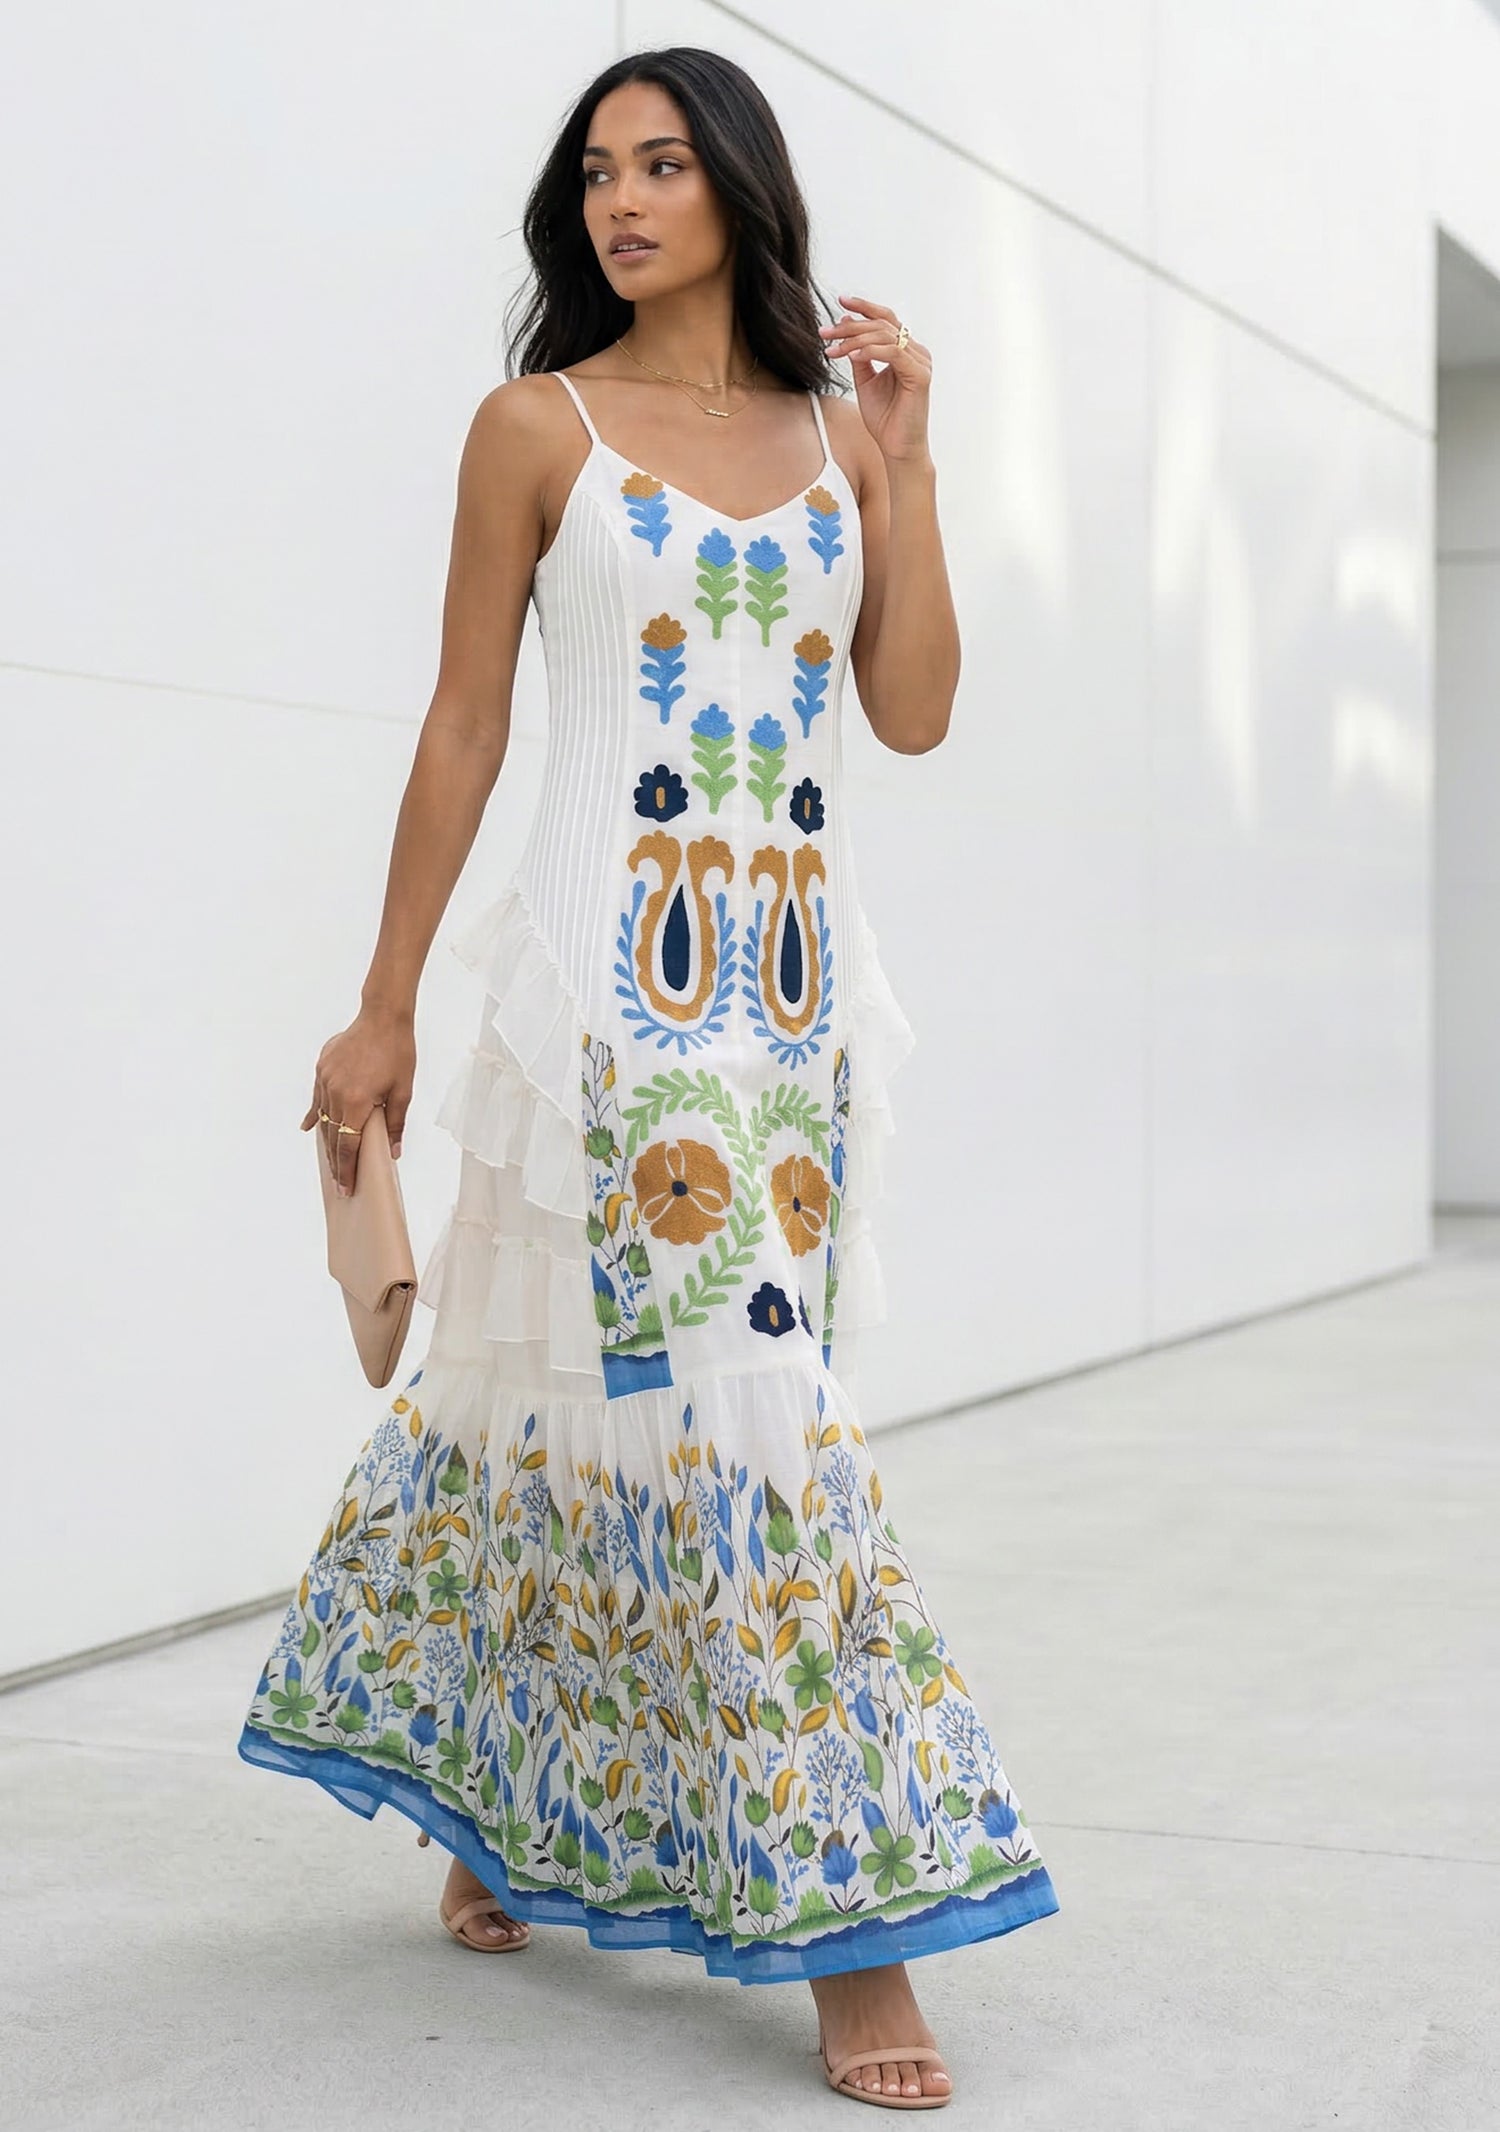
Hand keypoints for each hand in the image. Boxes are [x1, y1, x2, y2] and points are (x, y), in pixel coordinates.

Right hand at [299, 1004, 415, 1195]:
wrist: (382, 1017)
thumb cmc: (397, 1052)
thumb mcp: (402, 1091)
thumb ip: (395, 1123)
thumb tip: (393, 1152)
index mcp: (357, 1101)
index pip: (348, 1145)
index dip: (346, 1170)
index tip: (345, 1188)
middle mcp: (336, 1092)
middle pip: (333, 1137)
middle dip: (336, 1163)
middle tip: (339, 1184)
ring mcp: (325, 1080)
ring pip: (323, 1119)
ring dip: (327, 1141)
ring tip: (330, 1162)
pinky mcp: (321, 1069)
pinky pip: (318, 1098)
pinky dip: (316, 1114)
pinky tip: (309, 1127)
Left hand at [818, 293, 932, 464]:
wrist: (897, 448)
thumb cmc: (884, 418)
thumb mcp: (865, 381)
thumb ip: (859, 356)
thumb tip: (846, 326)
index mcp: (906, 350)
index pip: (886, 319)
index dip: (864, 307)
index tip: (840, 301)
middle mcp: (917, 352)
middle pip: (882, 325)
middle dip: (850, 326)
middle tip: (824, 332)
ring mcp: (921, 362)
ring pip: (885, 336)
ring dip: (854, 340)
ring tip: (832, 349)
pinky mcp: (920, 376)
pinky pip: (893, 353)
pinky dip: (870, 351)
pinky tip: (850, 356)